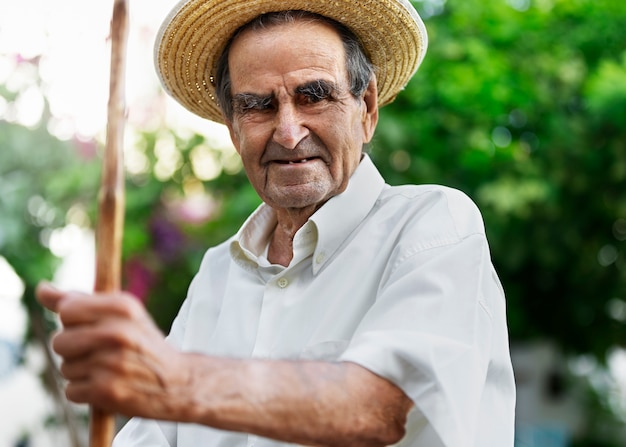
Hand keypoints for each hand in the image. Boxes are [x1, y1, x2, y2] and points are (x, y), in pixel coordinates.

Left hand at [36, 282, 190, 419]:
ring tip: (107, 369)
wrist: (177, 382)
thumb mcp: (122, 314)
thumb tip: (41, 289)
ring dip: (80, 372)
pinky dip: (84, 392)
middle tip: (98, 351)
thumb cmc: (142, 343)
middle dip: (73, 349)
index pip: (67, 310)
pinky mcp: (106, 391)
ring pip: (65, 367)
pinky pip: (71, 390)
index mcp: (123, 307)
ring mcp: (111, 363)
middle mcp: (118, 332)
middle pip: (60, 341)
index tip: (89, 326)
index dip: (72, 321)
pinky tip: (106, 385)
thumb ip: (80, 301)